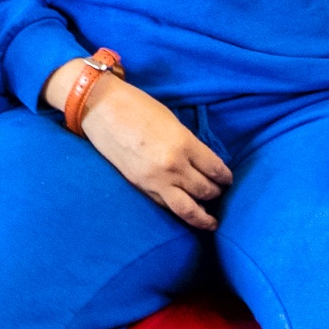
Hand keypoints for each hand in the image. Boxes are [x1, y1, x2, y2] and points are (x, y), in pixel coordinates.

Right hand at [66, 62, 232, 230]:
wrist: (101, 108)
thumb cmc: (137, 107)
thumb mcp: (172, 122)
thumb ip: (188, 144)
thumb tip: (201, 162)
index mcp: (184, 144)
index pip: (215, 169)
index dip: (225, 177)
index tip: (227, 180)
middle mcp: (172, 166)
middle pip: (205, 191)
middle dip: (215, 193)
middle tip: (218, 193)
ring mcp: (155, 180)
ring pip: (187, 209)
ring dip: (202, 216)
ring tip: (210, 222)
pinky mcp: (140, 187)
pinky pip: (165, 205)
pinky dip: (178, 211)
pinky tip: (184, 212)